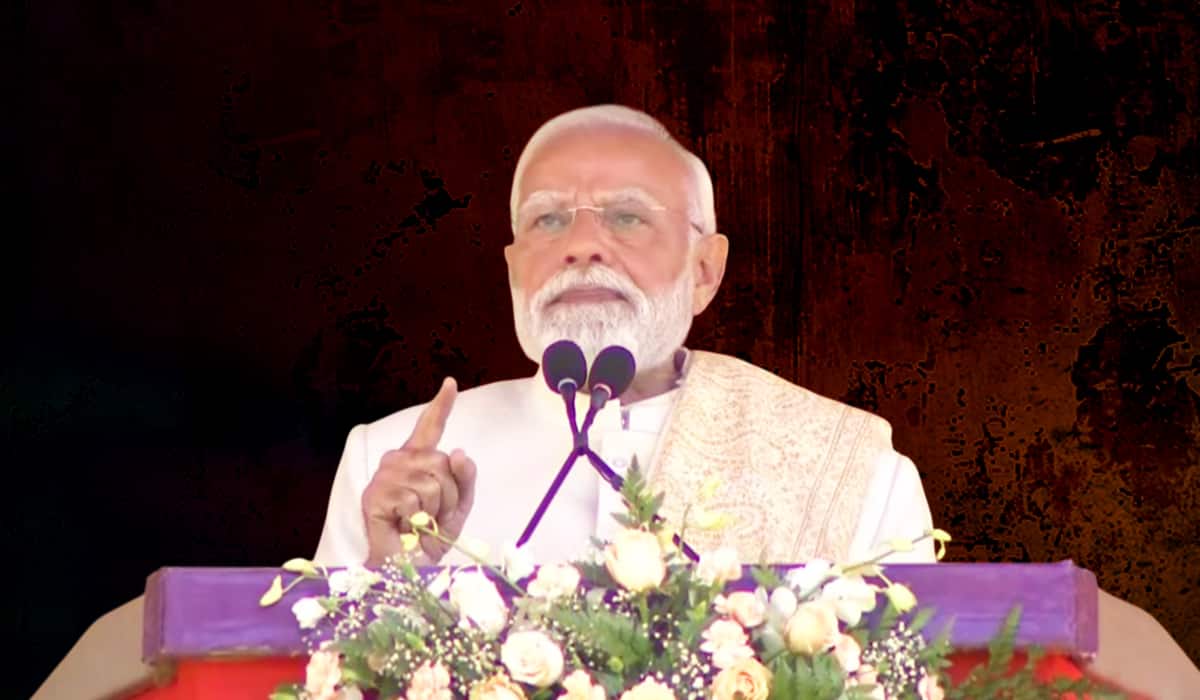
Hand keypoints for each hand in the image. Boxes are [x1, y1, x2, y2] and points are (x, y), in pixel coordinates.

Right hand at [362, 377, 476, 565]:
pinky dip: (416, 520)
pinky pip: (414, 499)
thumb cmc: (430, 536)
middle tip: (431, 516)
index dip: (441, 405)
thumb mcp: (459, 505)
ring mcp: (385, 476)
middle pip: (442, 462)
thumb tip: (460, 452)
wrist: (409, 568)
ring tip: (418, 524)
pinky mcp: (375, 495)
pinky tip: (403, 527)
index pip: (431, 427)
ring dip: (433, 511)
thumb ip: (465, 477)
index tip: (450, 384)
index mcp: (418, 460)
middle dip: (448, 495)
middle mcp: (398, 461)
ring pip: (431, 482)